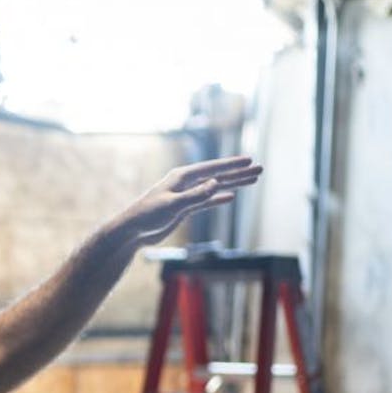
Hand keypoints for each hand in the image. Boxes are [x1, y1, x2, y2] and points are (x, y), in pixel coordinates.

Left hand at [113, 156, 262, 248]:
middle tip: (260, 169)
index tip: (250, 161)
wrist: (131, 231)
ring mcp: (185, 196)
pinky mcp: (183, 209)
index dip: (232, 165)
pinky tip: (230, 197)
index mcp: (182, 177)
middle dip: (239, 173)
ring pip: (215, 188)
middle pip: (218, 176)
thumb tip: (217, 184)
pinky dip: (218, 199)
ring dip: (233, 184)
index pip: (212, 168)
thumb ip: (195, 195)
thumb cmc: (147, 215)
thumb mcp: (172, 205)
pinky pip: (206, 201)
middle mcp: (185, 183)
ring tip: (252, 180)